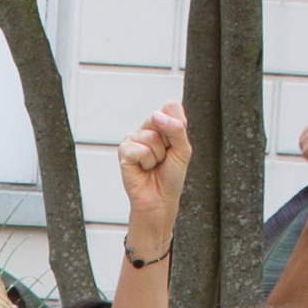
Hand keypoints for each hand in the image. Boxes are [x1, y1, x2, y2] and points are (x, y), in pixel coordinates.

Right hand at [117, 104, 189, 240]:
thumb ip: (176, 128)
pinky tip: (143, 169)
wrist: (160, 200)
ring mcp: (133, 138)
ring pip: (151, 136)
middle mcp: (146, 128)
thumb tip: (156, 115)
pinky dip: (146, 162)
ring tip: (153, 165)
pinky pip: (140, 149)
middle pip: (160, 119)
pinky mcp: (124, 150)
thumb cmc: (171, 176)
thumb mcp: (183, 149)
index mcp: (161, 124)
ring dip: (157, 156)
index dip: (177, 126)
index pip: (171, 107)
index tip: (175, 144)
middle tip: (164, 157)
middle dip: (168, 142)